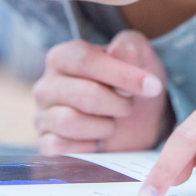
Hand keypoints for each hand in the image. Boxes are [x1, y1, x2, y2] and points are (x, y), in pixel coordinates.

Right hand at [32, 30, 172, 153]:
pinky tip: (97, 141)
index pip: (85, 60)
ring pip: (71, 122)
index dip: (121, 74)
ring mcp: (42, 116)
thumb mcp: (139, 57)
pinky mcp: (45, 144)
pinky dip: (88, 148)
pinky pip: (61, 148)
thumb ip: (129, 47)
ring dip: (104, 126)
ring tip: (112, 123)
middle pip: (84, 94)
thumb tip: (118, 55)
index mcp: (63, 57)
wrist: (134, 123)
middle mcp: (46, 85)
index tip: (152, 86)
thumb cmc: (130, 85)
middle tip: (128, 106)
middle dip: (118, 104)